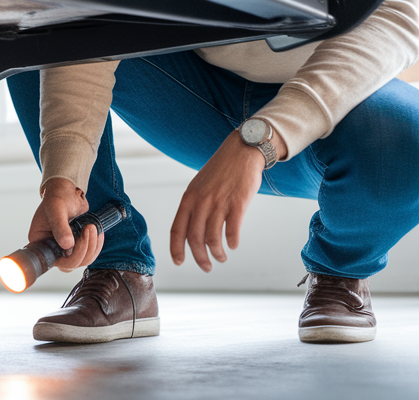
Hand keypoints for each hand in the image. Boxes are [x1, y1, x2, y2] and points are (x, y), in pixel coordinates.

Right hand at [31, 177, 104, 271]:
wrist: (68, 190)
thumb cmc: (57, 197)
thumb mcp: (56, 210)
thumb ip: (60, 227)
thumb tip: (67, 245)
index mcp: (40, 241)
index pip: (54, 260)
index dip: (68, 257)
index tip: (76, 242)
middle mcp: (51, 248)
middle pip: (70, 264)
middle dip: (83, 249)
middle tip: (87, 229)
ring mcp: (64, 248)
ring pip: (82, 261)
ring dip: (92, 246)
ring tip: (92, 227)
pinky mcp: (77, 245)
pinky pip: (89, 254)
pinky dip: (96, 245)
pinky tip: (96, 232)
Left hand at [169, 130, 279, 271]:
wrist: (242, 150)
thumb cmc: (221, 170)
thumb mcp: (199, 185)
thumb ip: (194, 206)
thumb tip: (192, 232)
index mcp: (189, 198)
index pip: (177, 229)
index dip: (176, 249)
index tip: (179, 262)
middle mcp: (201, 201)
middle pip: (195, 238)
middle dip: (200, 258)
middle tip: (207, 267)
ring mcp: (219, 202)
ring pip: (213, 238)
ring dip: (217, 253)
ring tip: (222, 258)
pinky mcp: (238, 203)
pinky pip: (232, 230)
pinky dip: (232, 242)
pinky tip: (234, 245)